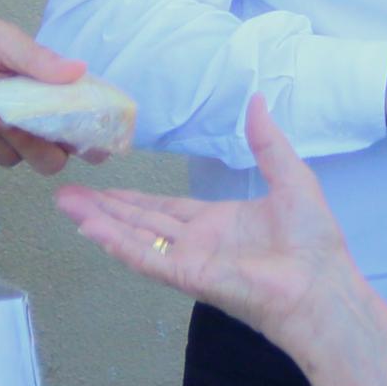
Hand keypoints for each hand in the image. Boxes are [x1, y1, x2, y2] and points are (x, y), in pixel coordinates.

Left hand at [0, 0, 77, 171]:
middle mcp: (24, 127)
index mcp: (44, 99)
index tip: (92, 142)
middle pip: (49, 161)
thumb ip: (35, 59)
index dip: (91, 143)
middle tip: (4, 113)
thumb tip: (78, 70)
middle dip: (31, 142)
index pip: (79, 133)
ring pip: (6, 157)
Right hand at [52, 95, 363, 349]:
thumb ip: (267, 142)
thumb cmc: (313, 241)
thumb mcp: (291, 178)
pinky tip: (91, 229)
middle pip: (139, 222)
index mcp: (218, 224)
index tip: (103, 188)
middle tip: (65, 194)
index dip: (132, 199)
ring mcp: (189, 261)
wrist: (322, 285)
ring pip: (134, 237)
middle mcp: (197, 243)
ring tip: (64, 204)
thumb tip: (256, 100)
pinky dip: (117, 243)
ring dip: (98, 221)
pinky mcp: (189, 277)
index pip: (164, 209)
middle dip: (102, 208)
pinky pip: (147, 258)